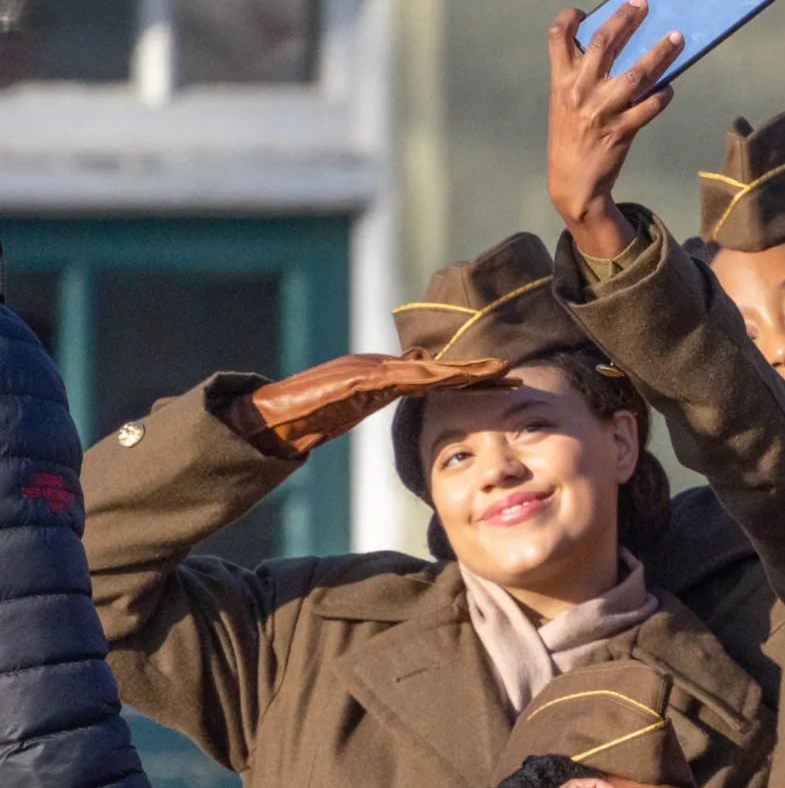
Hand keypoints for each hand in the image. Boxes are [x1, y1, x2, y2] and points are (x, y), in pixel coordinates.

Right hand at [227, 349, 514, 454]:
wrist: (267, 416)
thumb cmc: (303, 418)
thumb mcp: (347, 412)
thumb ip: (370, 406)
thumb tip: (391, 414)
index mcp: (381, 379)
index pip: (434, 379)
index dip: (468, 379)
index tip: (501, 380)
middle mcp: (378, 369)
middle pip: (437, 371)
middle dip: (475, 372)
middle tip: (512, 372)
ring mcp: (367, 372)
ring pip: (424, 372)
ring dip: (462, 373)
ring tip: (496, 372)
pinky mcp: (355, 381)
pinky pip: (397, 381)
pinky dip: (427, 379)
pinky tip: (453, 379)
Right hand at [546, 0, 684, 258]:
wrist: (572, 183)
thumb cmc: (571, 138)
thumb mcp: (565, 104)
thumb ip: (581, 78)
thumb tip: (613, 48)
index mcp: (561, 81)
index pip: (558, 38)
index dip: (569, 19)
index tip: (582, 11)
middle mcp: (579, 91)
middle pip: (603, 42)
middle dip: (625, 18)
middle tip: (643, 2)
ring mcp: (602, 110)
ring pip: (636, 73)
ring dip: (659, 53)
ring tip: (677, 37)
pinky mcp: (622, 131)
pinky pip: (649, 107)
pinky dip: (662, 96)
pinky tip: (670, 89)